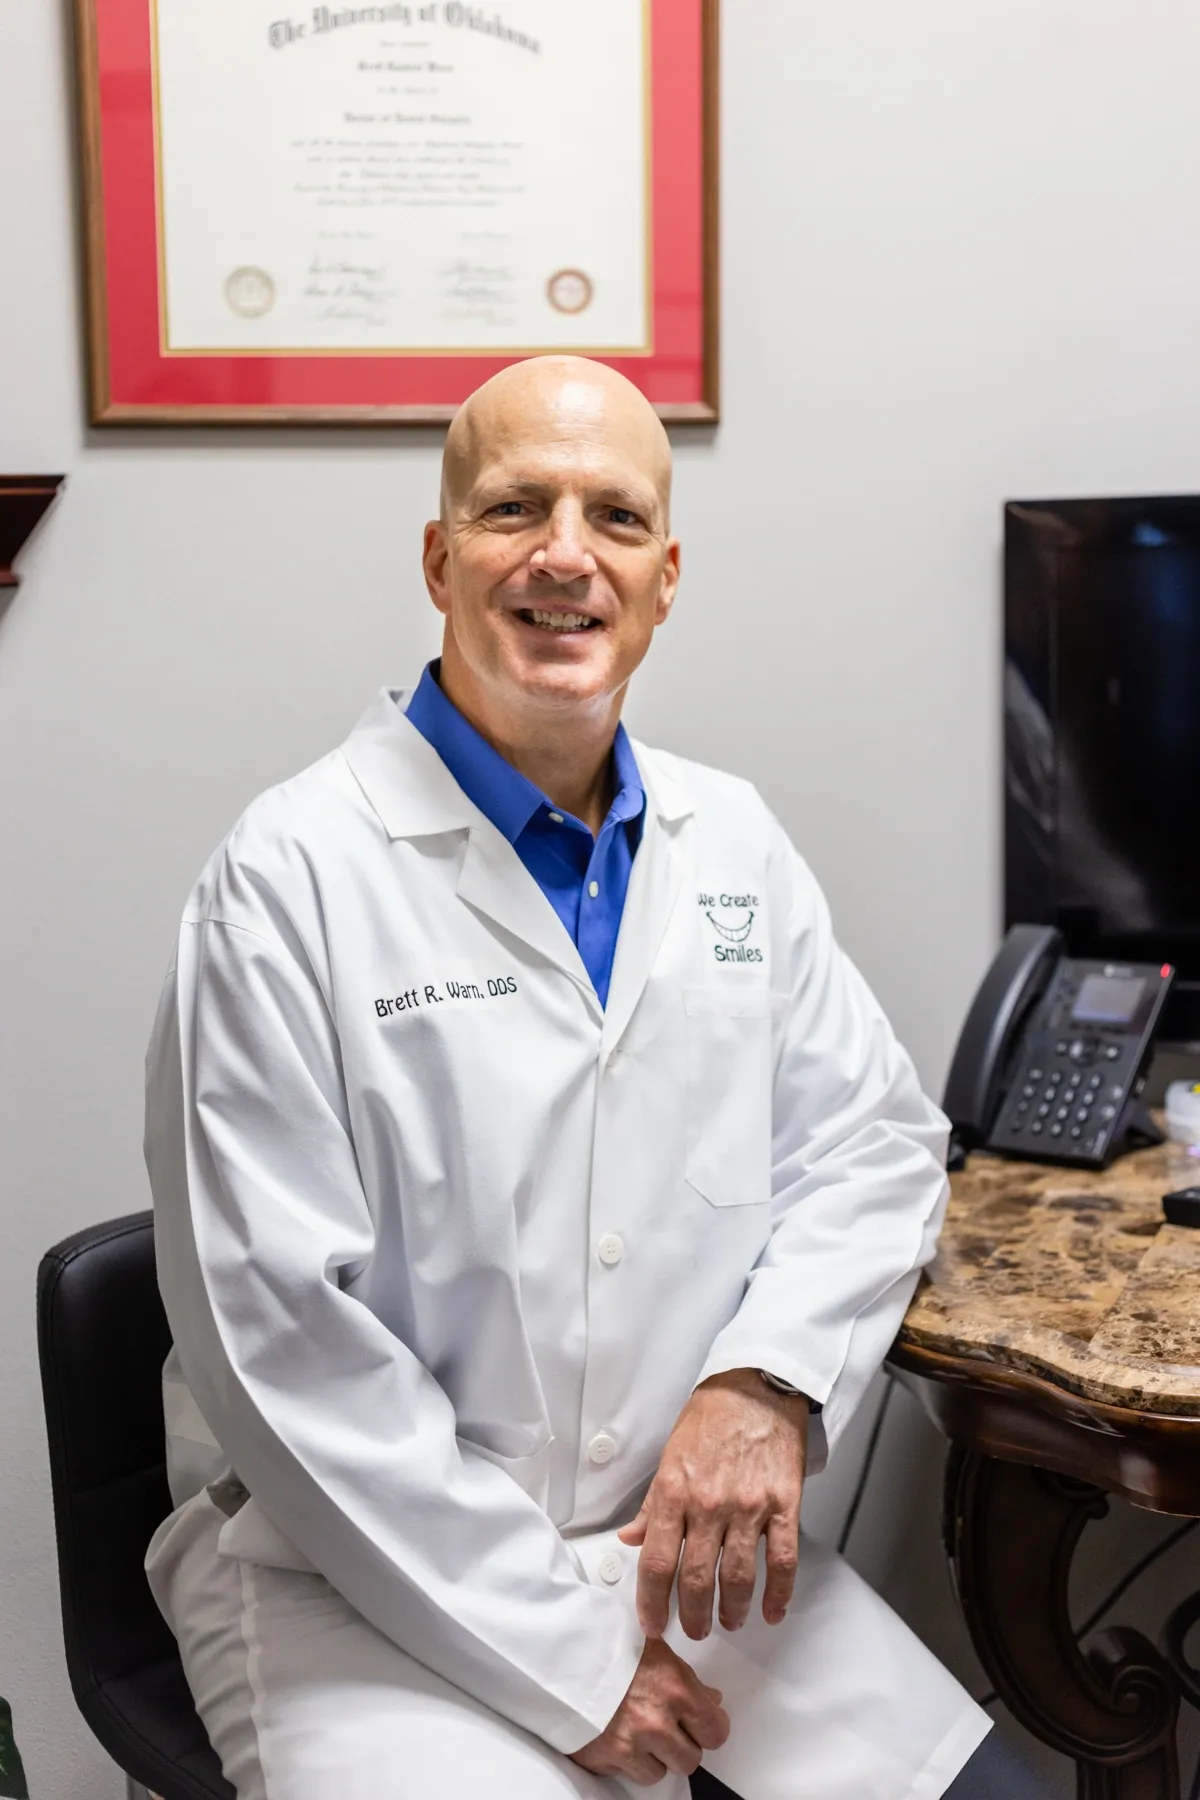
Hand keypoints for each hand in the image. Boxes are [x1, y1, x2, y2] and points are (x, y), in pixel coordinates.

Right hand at [569, 1638, 729, 1786]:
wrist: (564, 1652)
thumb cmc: (609, 1644)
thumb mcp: (657, 1649)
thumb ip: (688, 1679)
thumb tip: (711, 1700)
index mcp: (676, 1689)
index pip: (716, 1732)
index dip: (709, 1727)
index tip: (700, 1723)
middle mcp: (656, 1722)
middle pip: (691, 1759)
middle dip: (681, 1745)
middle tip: (667, 1725)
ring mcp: (630, 1744)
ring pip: (660, 1773)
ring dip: (653, 1757)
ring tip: (638, 1729)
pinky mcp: (606, 1759)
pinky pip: (629, 1775)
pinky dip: (627, 1761)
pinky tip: (620, 1735)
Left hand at [618, 1368, 806, 1641]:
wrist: (756, 1387)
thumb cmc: (710, 1419)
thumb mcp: (669, 1456)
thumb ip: (651, 1504)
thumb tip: (629, 1540)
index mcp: (673, 1491)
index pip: (655, 1561)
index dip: (651, 1602)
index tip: (653, 1625)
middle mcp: (708, 1503)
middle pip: (695, 1579)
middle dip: (692, 1616)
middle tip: (692, 1631)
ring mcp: (748, 1506)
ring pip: (737, 1577)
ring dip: (731, 1610)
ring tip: (728, 1622)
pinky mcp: (783, 1504)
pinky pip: (782, 1560)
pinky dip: (778, 1594)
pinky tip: (771, 1612)